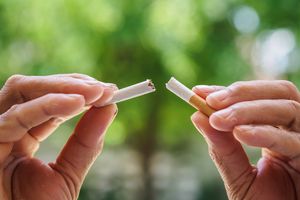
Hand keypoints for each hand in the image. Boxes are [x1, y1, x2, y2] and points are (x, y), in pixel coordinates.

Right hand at [0, 74, 117, 199]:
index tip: (108, 91)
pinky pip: (13, 117)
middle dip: (71, 84)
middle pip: (33, 89)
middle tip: (105, 88)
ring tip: (96, 92)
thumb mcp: (67, 174)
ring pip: (21, 92)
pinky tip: (76, 103)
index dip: (77, 92)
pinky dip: (46, 105)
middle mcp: (5, 129)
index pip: (49, 101)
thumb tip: (109, 108)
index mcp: (21, 135)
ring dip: (62, 87)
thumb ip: (86, 142)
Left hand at [191, 80, 299, 199]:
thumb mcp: (238, 176)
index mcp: (279, 132)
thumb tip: (198, 117)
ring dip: (248, 109)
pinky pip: (294, 140)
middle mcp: (296, 132)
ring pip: (288, 109)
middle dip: (242, 93)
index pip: (257, 98)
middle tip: (210, 101)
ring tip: (219, 120)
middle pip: (279, 92)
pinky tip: (240, 133)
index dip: (229, 92)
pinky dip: (265, 133)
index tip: (200, 92)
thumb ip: (222, 148)